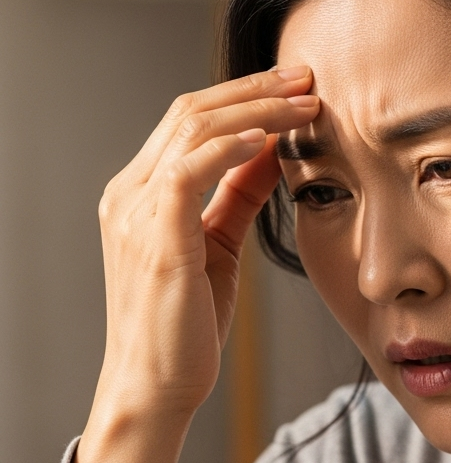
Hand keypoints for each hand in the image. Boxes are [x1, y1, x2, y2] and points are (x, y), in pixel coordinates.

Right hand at [62, 67, 318, 462]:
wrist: (157, 384)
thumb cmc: (188, 320)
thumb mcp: (219, 243)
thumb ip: (239, 193)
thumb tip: (275, 148)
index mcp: (142, 191)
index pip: (192, 120)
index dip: (245, 95)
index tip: (295, 85)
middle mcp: (130, 192)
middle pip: (192, 111)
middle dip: (255, 88)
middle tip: (307, 77)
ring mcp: (135, 210)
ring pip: (194, 129)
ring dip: (256, 109)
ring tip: (305, 102)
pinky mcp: (154, 234)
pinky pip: (192, 168)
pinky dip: (232, 146)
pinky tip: (271, 138)